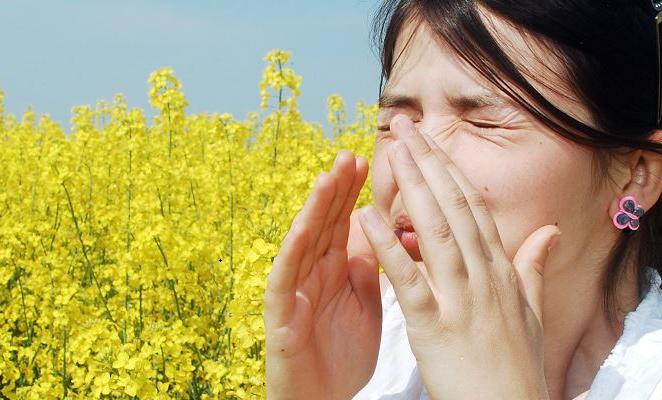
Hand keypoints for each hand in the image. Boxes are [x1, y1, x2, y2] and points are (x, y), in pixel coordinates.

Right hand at [265, 150, 381, 399]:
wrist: (323, 398)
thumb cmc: (342, 353)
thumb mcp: (365, 302)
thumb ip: (369, 267)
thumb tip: (381, 230)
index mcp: (335, 268)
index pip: (344, 221)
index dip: (354, 191)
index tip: (369, 159)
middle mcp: (312, 272)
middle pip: (324, 223)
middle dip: (336, 189)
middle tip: (349, 154)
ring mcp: (294, 291)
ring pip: (302, 242)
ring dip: (314, 210)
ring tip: (327, 178)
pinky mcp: (280, 315)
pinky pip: (284, 279)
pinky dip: (291, 253)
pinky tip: (301, 229)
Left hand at [357, 115, 558, 398]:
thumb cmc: (519, 370)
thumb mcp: (532, 314)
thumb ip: (534, 268)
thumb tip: (551, 231)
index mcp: (501, 272)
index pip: (474, 208)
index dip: (451, 170)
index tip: (432, 141)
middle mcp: (484, 277)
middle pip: (455, 208)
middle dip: (430, 163)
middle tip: (406, 126)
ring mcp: (461, 300)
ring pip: (436, 232)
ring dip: (413, 188)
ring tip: (393, 151)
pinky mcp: (434, 327)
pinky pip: (409, 279)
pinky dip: (387, 245)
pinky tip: (366, 217)